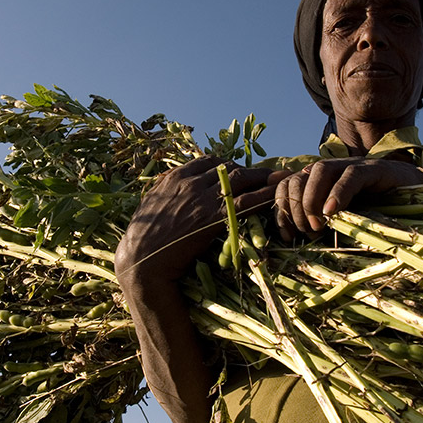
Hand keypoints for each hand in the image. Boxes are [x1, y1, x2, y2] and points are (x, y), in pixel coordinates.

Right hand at [115, 156, 286, 284]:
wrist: (143, 261)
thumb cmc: (142, 238)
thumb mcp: (150, 205)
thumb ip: (164, 191)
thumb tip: (168, 184)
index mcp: (175, 177)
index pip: (208, 161)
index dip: (226, 165)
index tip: (236, 170)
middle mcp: (191, 182)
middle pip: (229, 167)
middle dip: (249, 170)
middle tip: (264, 175)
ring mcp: (205, 198)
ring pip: (242, 179)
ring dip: (263, 177)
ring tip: (280, 178)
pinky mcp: (216, 218)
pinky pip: (247, 201)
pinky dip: (265, 195)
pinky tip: (277, 194)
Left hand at [274, 157, 422, 240]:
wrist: (419, 196)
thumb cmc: (380, 212)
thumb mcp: (345, 221)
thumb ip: (323, 224)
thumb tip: (297, 241)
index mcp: (320, 182)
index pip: (287, 186)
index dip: (282, 210)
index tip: (288, 236)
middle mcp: (332, 170)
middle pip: (298, 178)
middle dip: (295, 208)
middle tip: (308, 232)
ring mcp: (353, 166)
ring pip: (320, 171)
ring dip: (312, 200)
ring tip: (318, 225)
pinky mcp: (374, 168)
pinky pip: (351, 175)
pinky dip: (338, 193)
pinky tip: (333, 211)